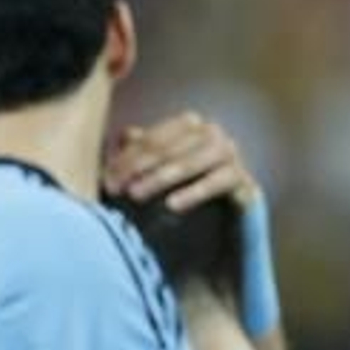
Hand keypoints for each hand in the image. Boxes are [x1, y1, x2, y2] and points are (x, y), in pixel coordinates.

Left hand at [104, 111, 257, 212]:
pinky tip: (172, 204)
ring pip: (191, 161)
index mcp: (188, 125)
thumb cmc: (179, 193)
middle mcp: (212, 133)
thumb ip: (138, 152)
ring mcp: (230, 154)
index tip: (106, 180)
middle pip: (169, 147)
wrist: (221, 224)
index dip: (126, 158)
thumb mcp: (153, 172)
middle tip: (116, 189)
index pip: (152, 138)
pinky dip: (195, 191)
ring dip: (161, 178)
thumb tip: (123, 135)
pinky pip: (220, 181)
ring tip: (136, 195)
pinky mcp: (243, 179)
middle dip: (138, 168)